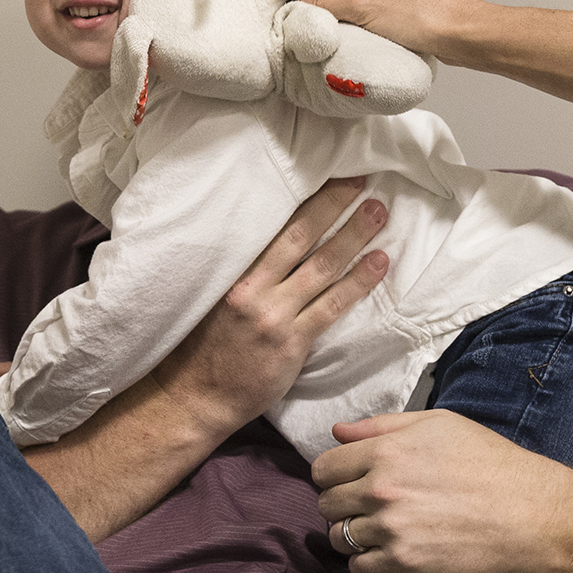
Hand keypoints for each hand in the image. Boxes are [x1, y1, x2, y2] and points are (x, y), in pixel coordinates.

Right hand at [148, 177, 389, 439]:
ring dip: (353, 236)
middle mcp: (252, 287)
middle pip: (299, 235)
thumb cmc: (201, 348)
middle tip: (361, 181)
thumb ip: (242, 273)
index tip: (327, 176)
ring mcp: (273, 315)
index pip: (272, 225)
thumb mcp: (212, 299)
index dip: (303, 199)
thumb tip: (273, 242)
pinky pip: (332, 306)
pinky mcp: (291, 342)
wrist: (193, 397)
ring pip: (321, 266)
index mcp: (231, 272)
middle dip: (333, 205)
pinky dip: (357, 282)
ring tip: (378, 213)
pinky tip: (378, 264)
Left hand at [312, 410, 572, 572]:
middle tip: (367, 508)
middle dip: (341, 505)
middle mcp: (381, 490)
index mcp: (386, 451)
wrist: (527, 511)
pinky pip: (360, 570)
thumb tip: (337, 432)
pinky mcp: (405, 564)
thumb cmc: (487, 461)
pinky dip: (368, 564)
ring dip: (353, 536)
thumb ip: (382, 426)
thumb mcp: (437, 424)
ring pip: (339, 538)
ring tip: (379, 531)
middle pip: (327, 504)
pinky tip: (389, 552)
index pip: (323, 468)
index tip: (349, 482)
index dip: (333, 475)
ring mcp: (391, 530)